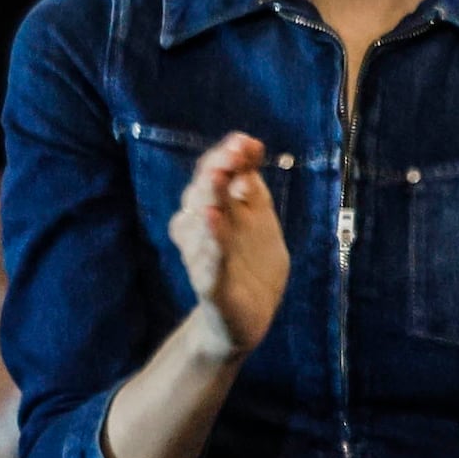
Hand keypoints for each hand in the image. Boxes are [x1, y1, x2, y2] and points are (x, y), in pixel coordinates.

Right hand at [168, 131, 290, 354]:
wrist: (249, 316)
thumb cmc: (251, 260)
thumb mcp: (259, 217)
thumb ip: (252, 185)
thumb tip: (250, 143)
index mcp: (215, 209)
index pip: (212, 175)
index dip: (226, 156)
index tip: (246, 141)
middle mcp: (202, 229)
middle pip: (201, 196)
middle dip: (214, 176)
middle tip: (229, 160)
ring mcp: (203, 257)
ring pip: (199, 228)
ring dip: (208, 206)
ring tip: (217, 188)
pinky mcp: (210, 286)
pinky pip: (207, 265)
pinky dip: (210, 247)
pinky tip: (213, 227)